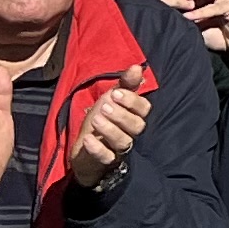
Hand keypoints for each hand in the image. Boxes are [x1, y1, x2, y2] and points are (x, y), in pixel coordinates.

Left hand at [64, 72, 157, 194]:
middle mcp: (130, 133)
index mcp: (133, 116)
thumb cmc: (102, 119)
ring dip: (109, 129)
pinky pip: (106, 157)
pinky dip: (97, 148)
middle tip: (105, 106)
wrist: (84, 147)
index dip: (133, 101)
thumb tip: (137, 66)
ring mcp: (118, 148)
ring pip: (123, 142)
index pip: (144, 109)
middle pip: (137, 126)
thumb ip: (125, 84)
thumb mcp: (111, 98)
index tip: (116, 93)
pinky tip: (88, 139)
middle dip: (121, 115)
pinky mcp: (105, 161)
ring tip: (96, 119)